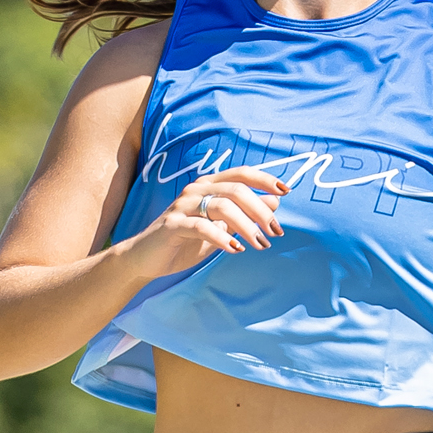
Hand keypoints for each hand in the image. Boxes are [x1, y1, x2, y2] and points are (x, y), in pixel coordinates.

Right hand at [124, 166, 288, 280]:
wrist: (146, 258)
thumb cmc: (185, 241)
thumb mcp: (221, 228)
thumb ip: (245, 214)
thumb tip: (275, 202)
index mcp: (209, 185)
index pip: (241, 173)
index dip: (265, 179)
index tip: (286, 191)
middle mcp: (196, 190)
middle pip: (236, 190)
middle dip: (261, 210)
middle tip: (275, 232)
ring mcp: (182, 205)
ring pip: (222, 206)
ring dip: (247, 226)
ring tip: (260, 244)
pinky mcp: (172, 224)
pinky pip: (202, 227)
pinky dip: (223, 238)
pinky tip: (236, 250)